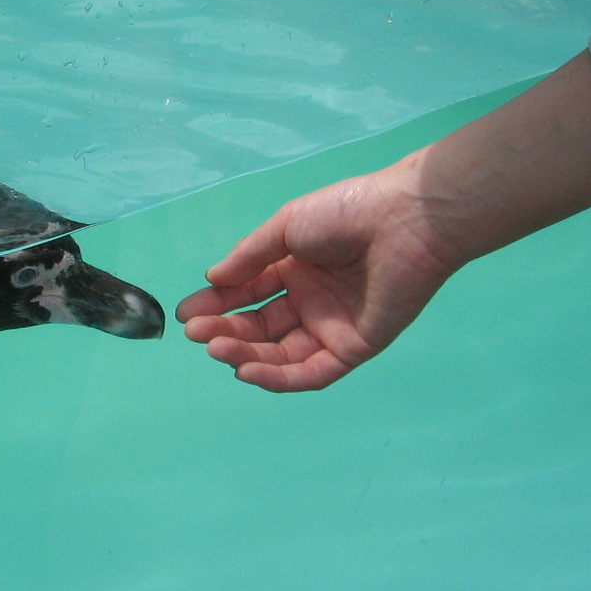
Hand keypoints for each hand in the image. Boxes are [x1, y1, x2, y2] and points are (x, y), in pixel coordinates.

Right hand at [175, 158, 461, 391]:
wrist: (404, 221)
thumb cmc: (346, 213)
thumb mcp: (287, 227)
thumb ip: (250, 257)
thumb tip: (213, 280)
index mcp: (295, 268)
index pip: (248, 294)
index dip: (217, 305)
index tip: (187, 313)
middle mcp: (310, 301)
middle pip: (260, 327)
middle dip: (226, 331)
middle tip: (197, 334)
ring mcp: (331, 326)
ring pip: (281, 353)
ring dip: (246, 355)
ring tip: (216, 350)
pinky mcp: (354, 347)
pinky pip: (312, 371)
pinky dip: (279, 377)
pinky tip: (248, 371)